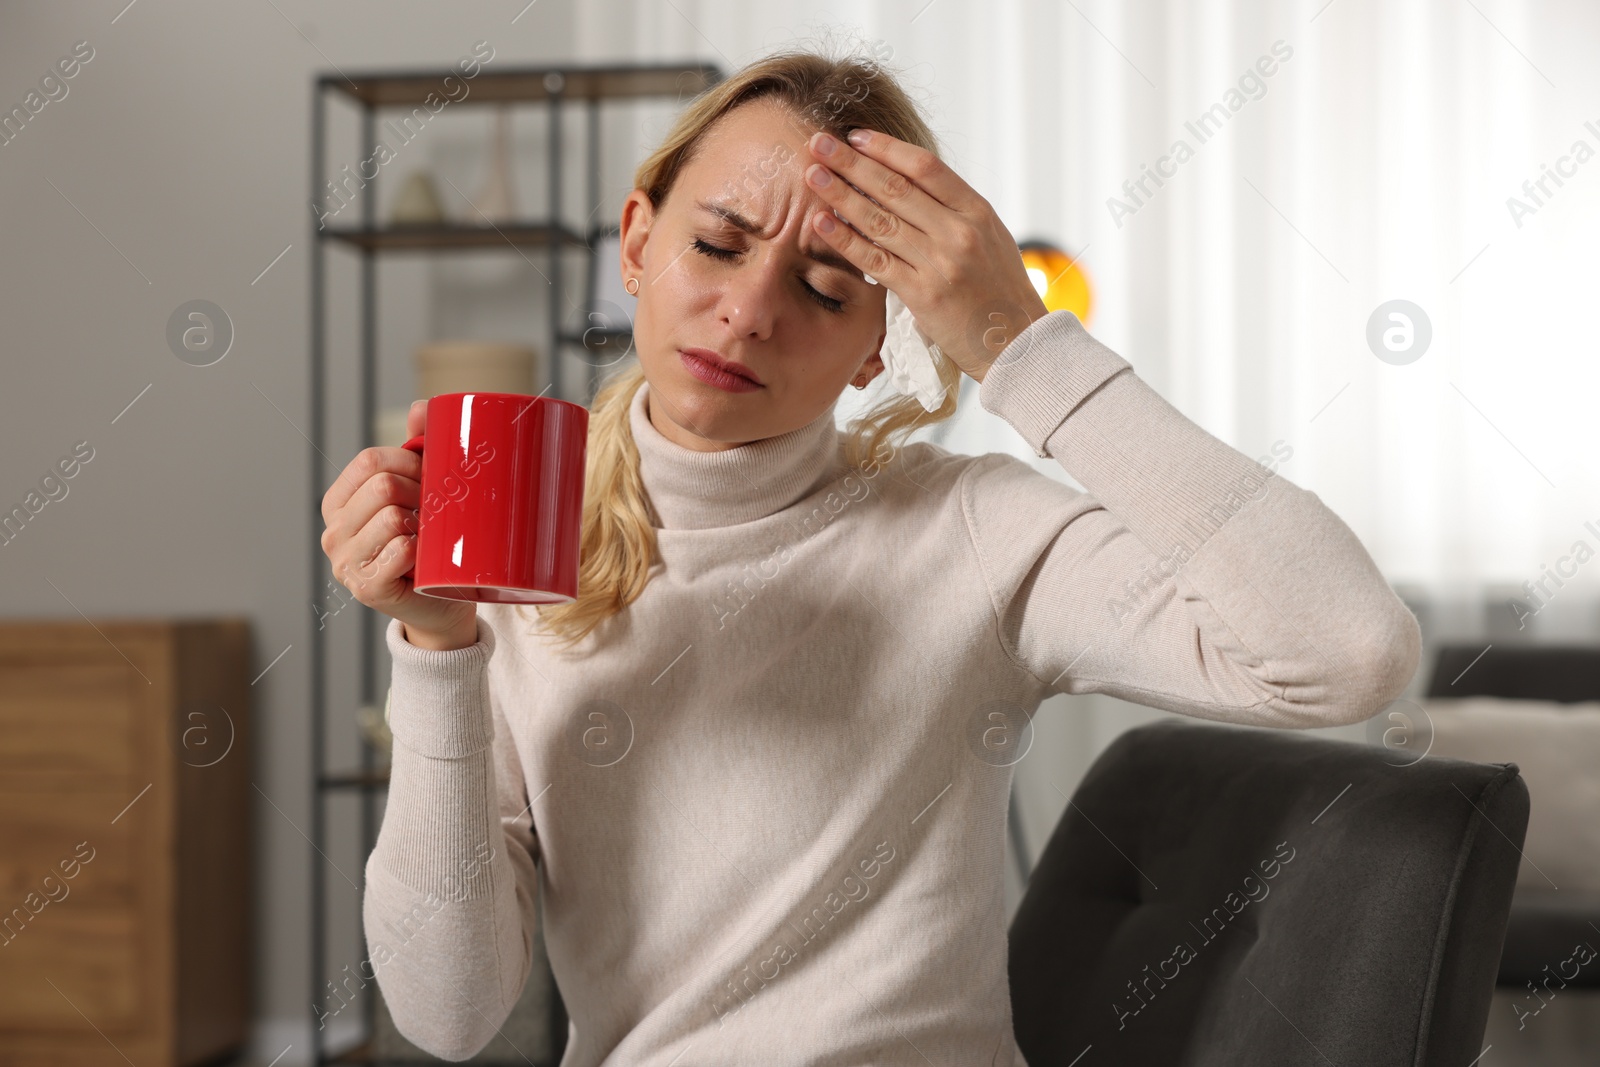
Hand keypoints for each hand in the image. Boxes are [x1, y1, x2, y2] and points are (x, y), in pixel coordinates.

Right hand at [318, 399, 478, 649]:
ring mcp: (345, 563)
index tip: (431, 478)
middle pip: (382, 486)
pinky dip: (422, 550)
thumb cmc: (430, 543)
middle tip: (437, 510)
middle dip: (420, 492)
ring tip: (431, 536)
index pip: (369, 461)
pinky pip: (401, 550)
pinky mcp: (366, 589)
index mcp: (339, 503)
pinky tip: (426, 558)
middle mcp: (333, 532)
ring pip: (393, 517)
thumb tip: (424, 408)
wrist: (442, 603)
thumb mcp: (420, 492)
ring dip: (424, 523)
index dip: (409, 462)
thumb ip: (417, 448)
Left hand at [802, 127, 1050, 383]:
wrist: (1018, 342)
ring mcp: (940, 263)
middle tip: (818, 143)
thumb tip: (909, 183)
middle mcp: (959, 231)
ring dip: (841, 195)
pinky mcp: (922, 294)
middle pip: (895, 188)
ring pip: (880, 220)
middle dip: (852, 163)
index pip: (925, 167)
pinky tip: (822, 223)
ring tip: (812, 175)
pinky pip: (875, 261)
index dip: (886, 148)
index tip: (855, 136)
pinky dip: (845, 240)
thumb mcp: (990, 238)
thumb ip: (954, 211)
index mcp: (977, 211)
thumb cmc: (999, 290)